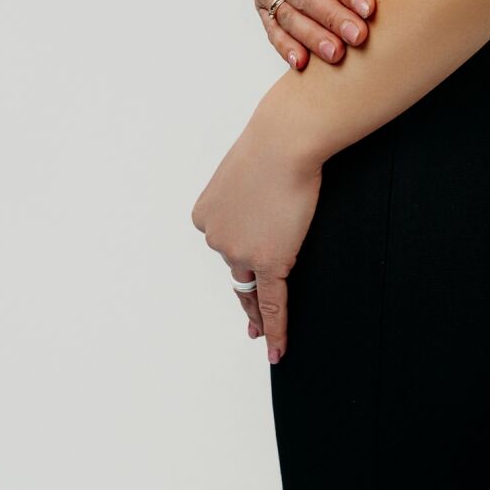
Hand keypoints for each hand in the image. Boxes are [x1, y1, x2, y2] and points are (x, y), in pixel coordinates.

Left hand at [191, 114, 319, 363]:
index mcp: (204, 217)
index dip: (238, 256)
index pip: (224, 244)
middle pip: (237, 266)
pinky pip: (272, 302)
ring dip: (259, 309)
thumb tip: (258, 205)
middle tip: (251, 326)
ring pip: (254, 283)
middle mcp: (215, 239)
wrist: (285, 141)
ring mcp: (240, 253)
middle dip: (245, 294)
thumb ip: (244, 197)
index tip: (243, 276)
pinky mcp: (270, 260)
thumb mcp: (242, 172)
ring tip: (264, 333)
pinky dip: (274, 328)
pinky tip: (275, 348)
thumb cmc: (270, 146)